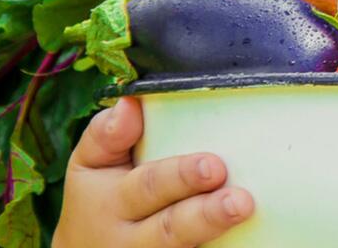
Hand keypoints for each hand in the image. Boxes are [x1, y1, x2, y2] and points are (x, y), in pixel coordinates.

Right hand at [54, 97, 253, 246]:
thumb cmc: (98, 196)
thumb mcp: (90, 164)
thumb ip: (106, 134)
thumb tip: (130, 104)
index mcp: (112, 202)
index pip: (148, 185)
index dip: (179, 176)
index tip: (212, 165)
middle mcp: (132, 237)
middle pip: (171, 226)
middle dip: (205, 213)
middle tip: (239, 198)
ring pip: (182, 245)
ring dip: (214, 228)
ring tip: (243, 210)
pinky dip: (218, 246)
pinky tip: (247, 235)